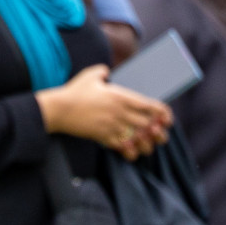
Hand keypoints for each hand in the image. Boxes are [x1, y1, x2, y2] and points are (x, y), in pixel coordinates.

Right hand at [35, 64, 171, 160]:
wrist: (59, 109)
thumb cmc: (74, 91)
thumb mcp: (90, 75)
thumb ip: (103, 71)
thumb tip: (107, 72)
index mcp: (121, 96)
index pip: (150, 106)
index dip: (163, 113)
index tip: (166, 118)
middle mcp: (120, 112)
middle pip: (148, 124)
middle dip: (158, 131)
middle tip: (160, 135)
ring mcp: (112, 126)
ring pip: (138, 138)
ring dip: (146, 144)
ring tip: (148, 146)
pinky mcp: (103, 137)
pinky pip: (122, 147)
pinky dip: (129, 152)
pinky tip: (131, 153)